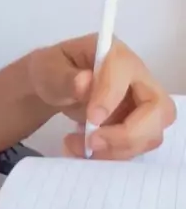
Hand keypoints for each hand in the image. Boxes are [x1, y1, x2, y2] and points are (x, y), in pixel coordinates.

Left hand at [28, 33, 175, 159]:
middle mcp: (137, 77)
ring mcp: (141, 104)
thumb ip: (64, 77)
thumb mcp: (48, 69)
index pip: (126, 70)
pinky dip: (111, 155)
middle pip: (159, 108)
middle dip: (129, 133)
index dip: (112, 95)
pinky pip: (136, 148)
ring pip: (151, 134)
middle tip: (93, 142)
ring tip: (78, 146)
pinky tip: (83, 150)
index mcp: (115, 53)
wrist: (53, 88)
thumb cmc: (53, 71)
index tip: (92, 118)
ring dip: (116, 149)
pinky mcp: (136, 127)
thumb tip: (85, 83)